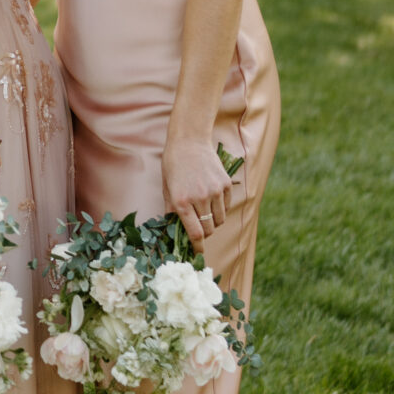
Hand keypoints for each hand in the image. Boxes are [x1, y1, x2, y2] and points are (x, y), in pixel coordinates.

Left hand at [162, 135, 232, 249]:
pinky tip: (211, 200)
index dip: (197, 246)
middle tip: (199, 230)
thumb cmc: (173, 165)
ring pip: (219, 220)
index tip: (197, 252)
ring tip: (205, 213)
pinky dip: (220, 209)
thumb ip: (172, 211)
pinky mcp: (225, 184)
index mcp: (182, 201)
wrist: (189, 141)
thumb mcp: (167, 188)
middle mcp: (200, 198)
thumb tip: (174, 231)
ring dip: (213, 222)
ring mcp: (215, 191)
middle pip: (208, 230)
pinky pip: (226, 207)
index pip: (195, 234)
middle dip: (204, 234)